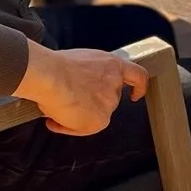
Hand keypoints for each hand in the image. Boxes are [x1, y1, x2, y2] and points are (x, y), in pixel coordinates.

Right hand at [18, 45, 147, 135]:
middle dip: (92, 103)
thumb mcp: (82, 62)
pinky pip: (82, 129)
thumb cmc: (57, 65)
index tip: (135, 94)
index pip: (137, 75)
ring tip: (56, 108)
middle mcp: (114, 85)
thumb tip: (79, 88)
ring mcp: (109, 103)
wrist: (51, 76)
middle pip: (109, 99)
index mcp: (112, 65)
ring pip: (94, 115)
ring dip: (77, 115)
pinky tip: (54, 120)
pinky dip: (67, 127)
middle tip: (71, 101)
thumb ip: (91, 74)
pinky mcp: (101, 120)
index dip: (138, 87)